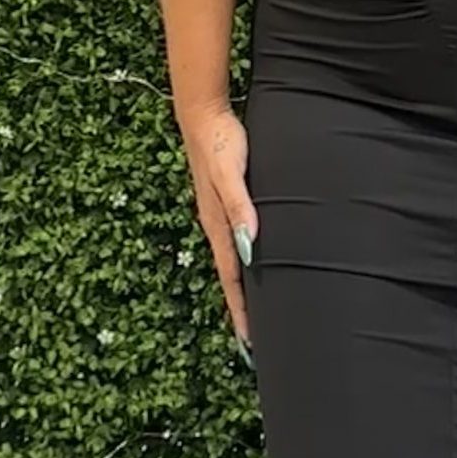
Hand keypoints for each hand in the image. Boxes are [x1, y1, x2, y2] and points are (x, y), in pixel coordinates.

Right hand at [179, 102, 257, 350]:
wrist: (202, 115)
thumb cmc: (219, 143)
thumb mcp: (231, 174)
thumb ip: (240, 206)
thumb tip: (250, 244)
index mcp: (218, 225)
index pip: (232, 277)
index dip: (241, 309)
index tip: (249, 340)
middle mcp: (216, 226)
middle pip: (231, 277)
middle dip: (241, 309)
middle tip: (253, 342)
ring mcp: (218, 216)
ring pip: (232, 262)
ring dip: (242, 289)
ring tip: (254, 315)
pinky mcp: (223, 204)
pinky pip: (233, 243)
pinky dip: (242, 264)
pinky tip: (252, 265)